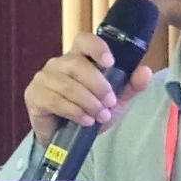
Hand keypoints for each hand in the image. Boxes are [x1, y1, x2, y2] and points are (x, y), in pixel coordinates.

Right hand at [24, 32, 153, 147]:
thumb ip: (131, 86)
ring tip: (100, 116)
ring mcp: (43, 79)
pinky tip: (85, 120)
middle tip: (110, 103)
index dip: (96, 47)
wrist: (69, 140)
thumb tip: (145, 71)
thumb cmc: (91, 112)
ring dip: (88, 102)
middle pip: (76, 64)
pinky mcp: (34, 96)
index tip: (110, 62)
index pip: (83, 40)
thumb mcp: (116, 100)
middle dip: (97, 84)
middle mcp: (58, 64)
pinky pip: (54, 100)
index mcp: (78, 57)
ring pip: (67, 85)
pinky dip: (74, 111)